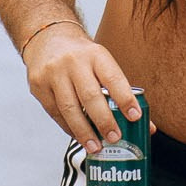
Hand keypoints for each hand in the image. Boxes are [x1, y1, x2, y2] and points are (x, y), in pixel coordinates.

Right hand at [23, 23, 139, 152]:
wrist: (47, 39)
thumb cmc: (82, 57)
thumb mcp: (103, 64)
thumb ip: (121, 92)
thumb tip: (147, 126)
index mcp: (96, 55)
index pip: (113, 78)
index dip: (125, 99)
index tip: (135, 117)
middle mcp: (73, 62)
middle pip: (90, 96)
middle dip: (104, 121)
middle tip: (115, 138)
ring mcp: (53, 74)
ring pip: (70, 108)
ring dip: (84, 131)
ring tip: (96, 146)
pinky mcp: (38, 86)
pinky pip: (55, 113)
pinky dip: (69, 127)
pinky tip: (79, 136)